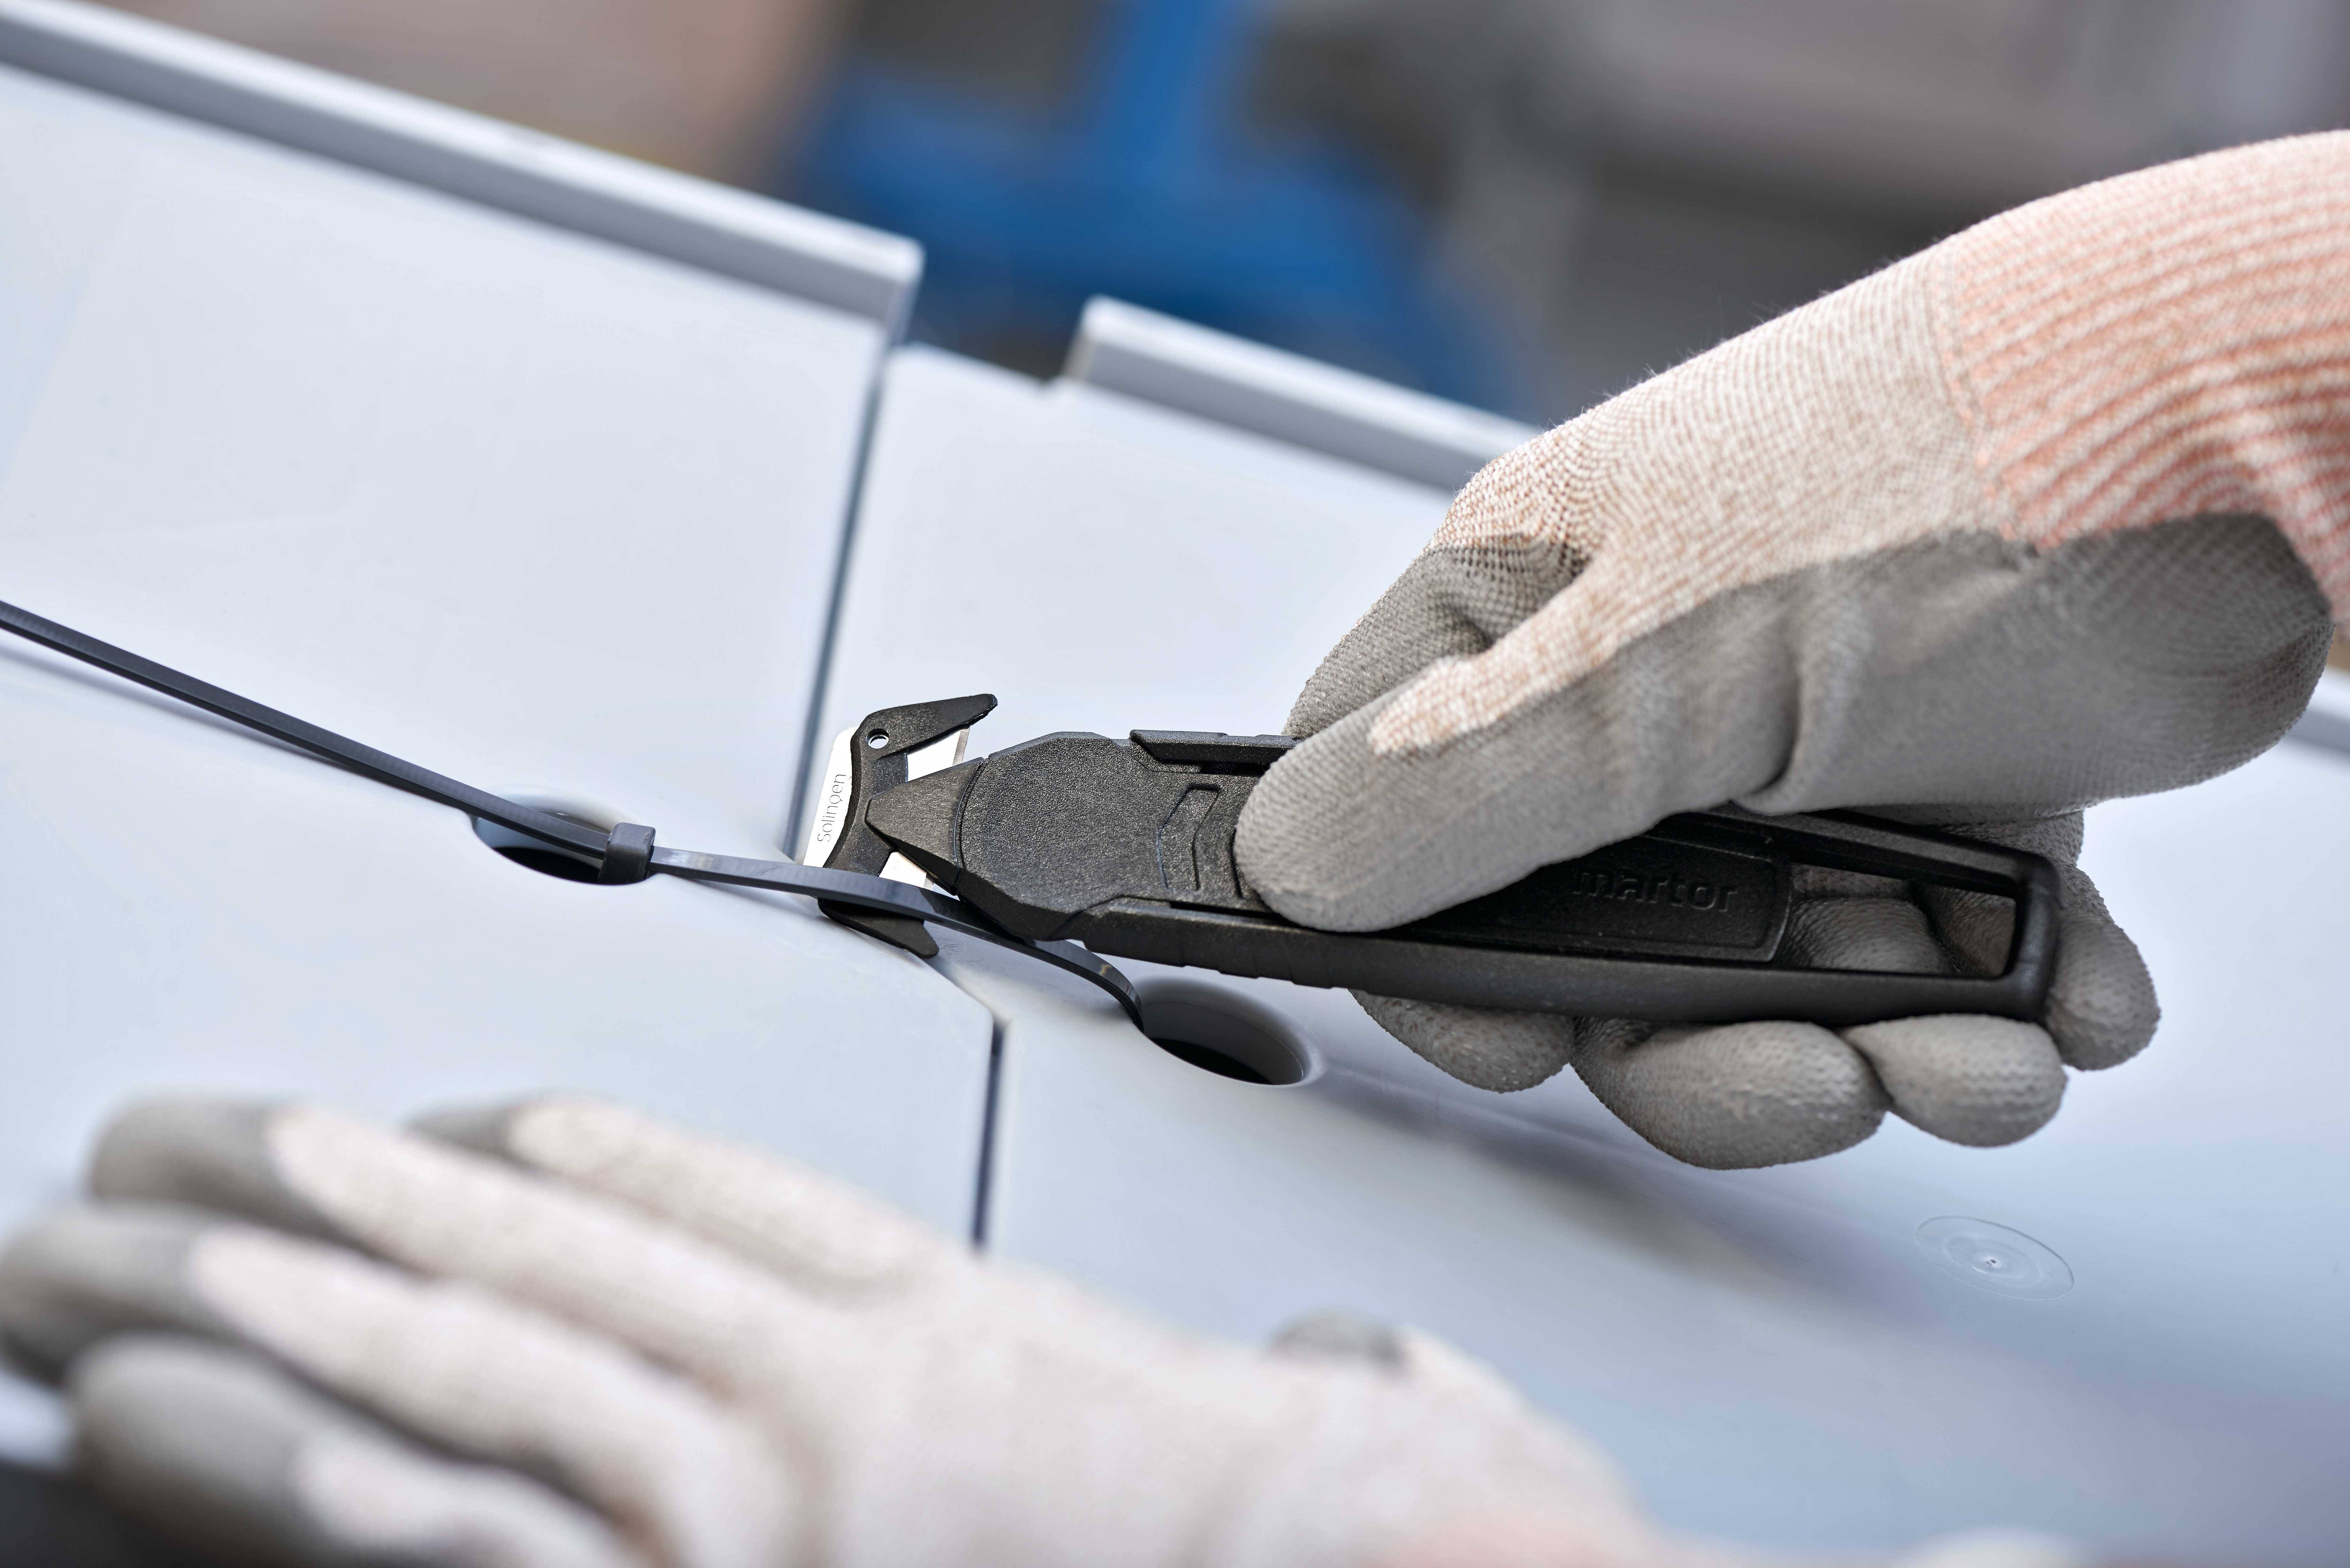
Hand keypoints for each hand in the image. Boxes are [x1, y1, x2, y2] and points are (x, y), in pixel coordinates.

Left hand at [0, 1096, 1698, 1567]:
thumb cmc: (1357, 1522)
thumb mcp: (1350, 1410)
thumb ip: (1307, 1370)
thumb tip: (1356, 1368)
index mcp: (971, 1329)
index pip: (734, 1202)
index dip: (585, 1153)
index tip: (492, 1123)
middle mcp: (845, 1398)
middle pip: (566, 1266)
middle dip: (386, 1205)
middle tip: (243, 1154)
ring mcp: (775, 1508)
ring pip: (499, 1375)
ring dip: (328, 1313)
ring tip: (179, 1268)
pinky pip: (503, 1534)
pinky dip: (367, 1478)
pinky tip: (248, 1435)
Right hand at [1236, 134, 2345, 1167]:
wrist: (2247, 437)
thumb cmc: (1956, 484)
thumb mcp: (1659, 655)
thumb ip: (1455, 781)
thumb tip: (1281, 864)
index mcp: (1534, 620)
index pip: (1390, 820)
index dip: (1443, 961)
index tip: (1529, 1042)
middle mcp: (1644, 689)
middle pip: (1595, 948)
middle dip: (1706, 1050)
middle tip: (1815, 1080)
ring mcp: (1792, 746)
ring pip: (1765, 973)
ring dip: (1877, 1050)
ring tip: (1984, 1056)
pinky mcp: (1933, 789)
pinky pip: (1918, 951)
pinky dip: (1991, 1004)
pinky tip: (2060, 1000)